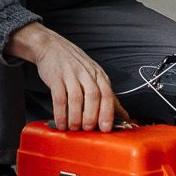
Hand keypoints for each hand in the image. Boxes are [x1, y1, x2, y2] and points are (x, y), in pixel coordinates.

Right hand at [8, 23, 124, 131]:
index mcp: (98, 75)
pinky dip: (61, 113)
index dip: (108, 112)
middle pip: (93, 96)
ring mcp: (70, 75)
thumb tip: (124, 116)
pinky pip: (59, 98)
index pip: (107, 94)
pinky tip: (61, 123)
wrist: (51, 46)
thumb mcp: (94, 75)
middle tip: (88, 129)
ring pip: (76, 98)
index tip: (106, 128)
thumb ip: (108, 95)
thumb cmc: (75, 64)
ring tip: (74, 128)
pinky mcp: (56, 77)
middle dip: (92, 116)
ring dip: (76, 116)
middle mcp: (86, 74)